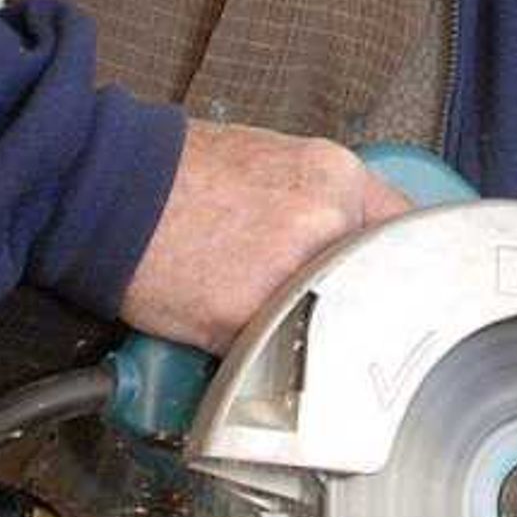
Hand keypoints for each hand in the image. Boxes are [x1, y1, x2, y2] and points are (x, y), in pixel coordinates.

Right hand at [112, 122, 410, 351]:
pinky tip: (245, 342)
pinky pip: (280, 352)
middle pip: (382, 287)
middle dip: (363, 310)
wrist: (106, 188)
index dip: (407, 268)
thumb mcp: (271, 160)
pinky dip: (268, 356)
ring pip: (334, 326)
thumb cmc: (179, 174)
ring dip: (317, 337)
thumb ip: (322, 201)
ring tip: (286, 332)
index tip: (405, 292)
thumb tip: (356, 244)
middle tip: (344, 326)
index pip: (410, 232)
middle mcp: (327, 220)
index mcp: (337, 178)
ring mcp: (292, 270)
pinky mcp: (247, 316)